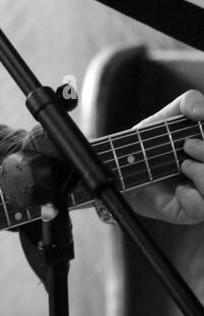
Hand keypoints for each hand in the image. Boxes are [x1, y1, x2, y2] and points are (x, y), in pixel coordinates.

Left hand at [121, 88, 203, 224]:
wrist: (120, 165)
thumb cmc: (149, 141)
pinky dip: (192, 199)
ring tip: (183, 165)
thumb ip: (189, 102)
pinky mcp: (186, 212)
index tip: (192, 138)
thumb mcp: (169, 115)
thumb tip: (202, 112)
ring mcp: (202, 195)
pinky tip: (179, 190)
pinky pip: (201, 211)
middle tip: (186, 146)